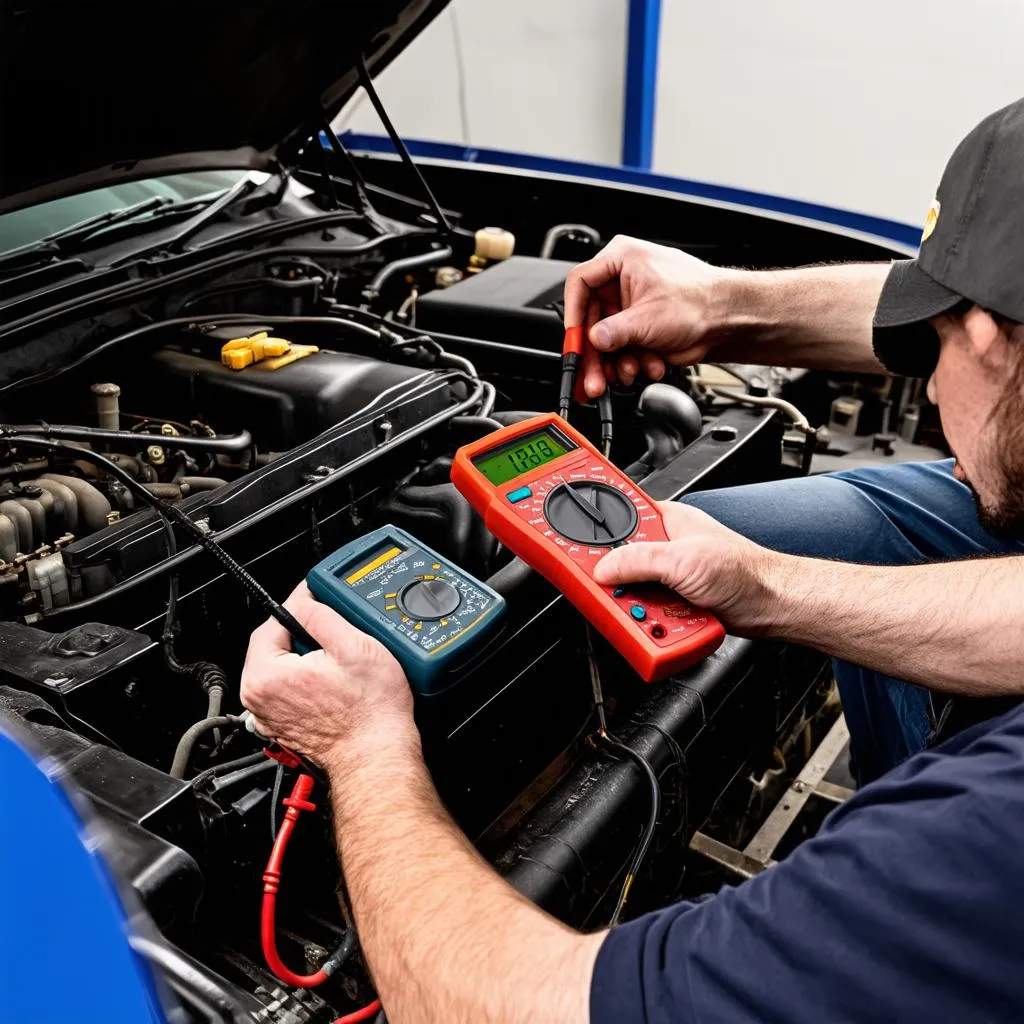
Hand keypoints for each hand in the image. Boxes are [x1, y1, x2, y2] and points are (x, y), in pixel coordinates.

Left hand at [240, 583, 414, 766]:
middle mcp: (258, 698)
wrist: (377, 754)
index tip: (317, 598)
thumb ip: (320, 614)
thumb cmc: (370, 712)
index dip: (300, 605)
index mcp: (265, 675)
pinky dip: (305, 680)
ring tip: (338, 664)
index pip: (272, 620)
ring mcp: (267, 715)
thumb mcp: (353, 645)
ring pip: (282, 666)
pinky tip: (332, 684)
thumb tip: (304, 598)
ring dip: (306, 657)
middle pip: (274, 644)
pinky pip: (287, 688)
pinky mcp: (281, 725)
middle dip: (303, 633)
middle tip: (336, 636)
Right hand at [563, 236, 736, 397]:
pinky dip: (633, 362)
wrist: (730, 319)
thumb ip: (613, 333)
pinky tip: (648, 366)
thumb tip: (592, 341)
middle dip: (596, 354)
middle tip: (592, 378)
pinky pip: (624, 348)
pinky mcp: (641, 326)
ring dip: (616, 362)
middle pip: (591, 319)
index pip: (580, 284)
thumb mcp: (647, 318)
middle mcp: (623, 280)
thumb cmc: (702, 299)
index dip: (573, 315)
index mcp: (622, 259)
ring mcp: (631, 305)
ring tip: (629, 373)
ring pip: (607, 339)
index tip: (575, 341)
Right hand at [593, 501, 779, 631]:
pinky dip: (651, 627)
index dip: (594, 532)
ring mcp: (666, 579)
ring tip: (654, 615)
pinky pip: (645, 617)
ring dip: (637, 611)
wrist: (773, 607)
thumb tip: (603, 568)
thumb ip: (639, 560)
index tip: (568, 542)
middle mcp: (662, 549)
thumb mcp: (684, 559)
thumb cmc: (746, 571)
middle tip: (620, 596)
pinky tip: (664, 627)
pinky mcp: (670, 606)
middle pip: (616, 567)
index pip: (616, 520)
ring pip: (629, 596)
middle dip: (618, 587)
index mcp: (663, 522)